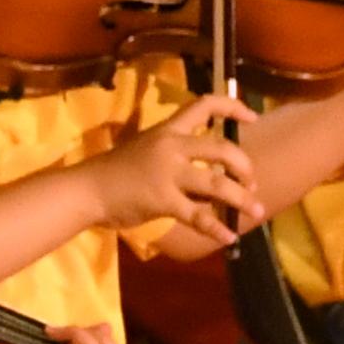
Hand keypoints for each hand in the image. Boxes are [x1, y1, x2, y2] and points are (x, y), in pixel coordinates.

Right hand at [94, 96, 262, 245]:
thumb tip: (210, 177)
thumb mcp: (147, 151)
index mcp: (168, 130)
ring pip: (217, 183)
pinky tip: (229, 238)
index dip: (233, 107)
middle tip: (251, 183)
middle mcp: (172, 147)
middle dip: (244, 167)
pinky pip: (198, 215)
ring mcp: (168, 173)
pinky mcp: (163, 200)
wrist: (87, 190)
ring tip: (256, 211)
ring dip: (242, 198)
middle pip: (222, 149)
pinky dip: (217, 228)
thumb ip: (177, 158)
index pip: (204, 105)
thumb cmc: (114, 171)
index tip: (252, 117)